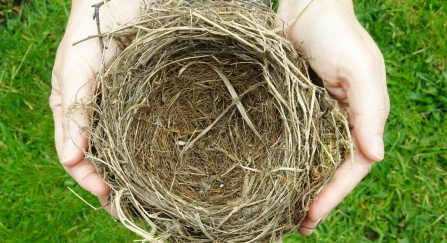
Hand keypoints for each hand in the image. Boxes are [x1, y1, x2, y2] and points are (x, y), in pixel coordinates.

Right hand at [49, 0, 139, 216]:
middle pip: (104, 161)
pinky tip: (163, 167)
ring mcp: (123, 111)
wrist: (120, 3)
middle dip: (115, 187)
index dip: (89, 179)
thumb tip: (71, 159)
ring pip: (127, 151)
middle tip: (132, 210)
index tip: (107, 194)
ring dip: (136, 176)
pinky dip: (153, 152)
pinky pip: (148, 131)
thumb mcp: (75, 72)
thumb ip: (73, 113)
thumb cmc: (89, 33)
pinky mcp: (147, 100)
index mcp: (75, 113)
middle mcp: (99, 117)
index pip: (76, 158)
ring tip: (150, 200)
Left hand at [275, 0, 389, 235]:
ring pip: (307, 160)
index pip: (349, 168)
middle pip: (327, 170)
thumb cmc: (336, 35)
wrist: (305, 8)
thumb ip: (368, 112)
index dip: (332, 195)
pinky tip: (270, 176)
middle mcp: (336, 123)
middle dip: (314, 199)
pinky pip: (287, 140)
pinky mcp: (290, 108)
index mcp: (358, 119)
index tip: (310, 218)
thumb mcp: (359, 70)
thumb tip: (375, 156)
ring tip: (280, 212)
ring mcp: (312, 117)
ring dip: (297, 186)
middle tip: (295, 226)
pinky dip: (282, 161)